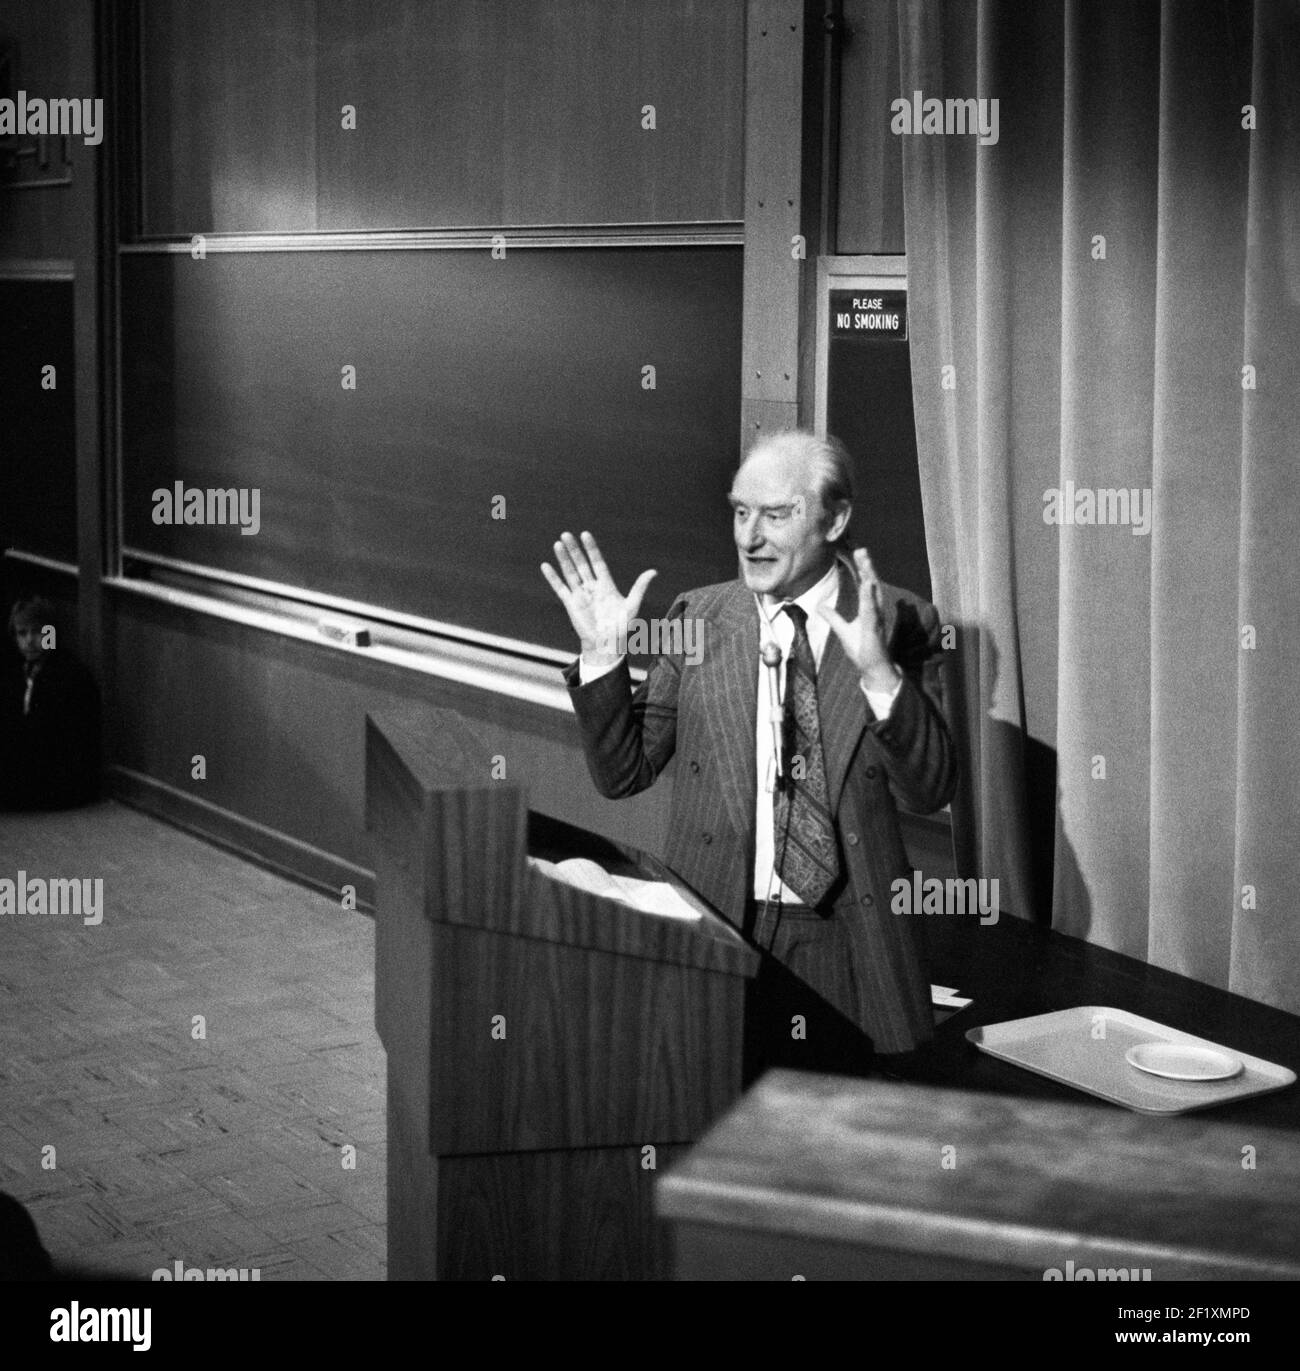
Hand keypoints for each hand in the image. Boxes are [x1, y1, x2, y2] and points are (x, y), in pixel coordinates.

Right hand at [541, 531, 655, 667]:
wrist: (607, 645)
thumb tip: (653, 571)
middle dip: (574, 550)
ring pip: (570, 572)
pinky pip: (560, 588)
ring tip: (558, 543)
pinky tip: (545, 566)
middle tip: (567, 534)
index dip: (591, 549)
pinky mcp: (571, 604)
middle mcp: (592, 587)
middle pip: (581, 564)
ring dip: (563, 559)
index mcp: (606, 585)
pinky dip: (553, 577)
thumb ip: (640, 587)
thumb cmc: (621, 627)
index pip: (597, 562)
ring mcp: (580, 595)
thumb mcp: (632, 605)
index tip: (585, 534)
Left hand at [818, 547, 900, 691]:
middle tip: (862, 550)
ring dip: (870, 576)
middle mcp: (875, 610)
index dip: (862, 569)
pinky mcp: (874, 628)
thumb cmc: (863, 650)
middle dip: (867, 566)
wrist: (873, 669)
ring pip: (874, 593)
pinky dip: (869, 596)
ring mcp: (876, 618)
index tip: (858, 553)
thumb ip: (833, 617)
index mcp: (868, 609)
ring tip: (865, 560)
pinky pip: (871, 609)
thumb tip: (820, 606)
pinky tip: (867, 584)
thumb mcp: (843, 631)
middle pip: (872, 584)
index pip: (865, 585)